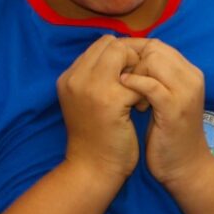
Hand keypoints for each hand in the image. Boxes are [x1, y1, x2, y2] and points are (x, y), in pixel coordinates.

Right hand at [58, 35, 143, 181]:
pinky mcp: (109, 100)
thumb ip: (99, 78)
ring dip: (138, 72)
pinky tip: (142, 109)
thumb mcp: (90, 102)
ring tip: (139, 97)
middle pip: (112, 44)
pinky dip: (144, 92)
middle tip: (138, 85)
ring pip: (123, 55)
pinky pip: (136, 80)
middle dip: (132, 59)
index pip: (101, 44)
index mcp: (69, 77)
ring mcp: (90, 87)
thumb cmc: (98, 138)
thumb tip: (123, 53)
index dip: (123, 55)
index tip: (131, 78)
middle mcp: (75, 77)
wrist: (93, 170)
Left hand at [118, 38, 213, 188]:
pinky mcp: (175, 108)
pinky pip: (149, 84)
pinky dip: (133, 85)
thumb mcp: (163, 98)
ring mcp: (185, 92)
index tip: (119, 73)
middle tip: (122, 84)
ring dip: (132, 73)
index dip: (132, 53)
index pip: (156, 44)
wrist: (184, 166)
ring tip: (127, 95)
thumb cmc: (168, 133)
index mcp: (189, 72)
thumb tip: (124, 57)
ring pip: (152, 60)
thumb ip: (153, 76)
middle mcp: (192, 77)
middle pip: (154, 47)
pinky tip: (123, 96)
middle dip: (130, 61)